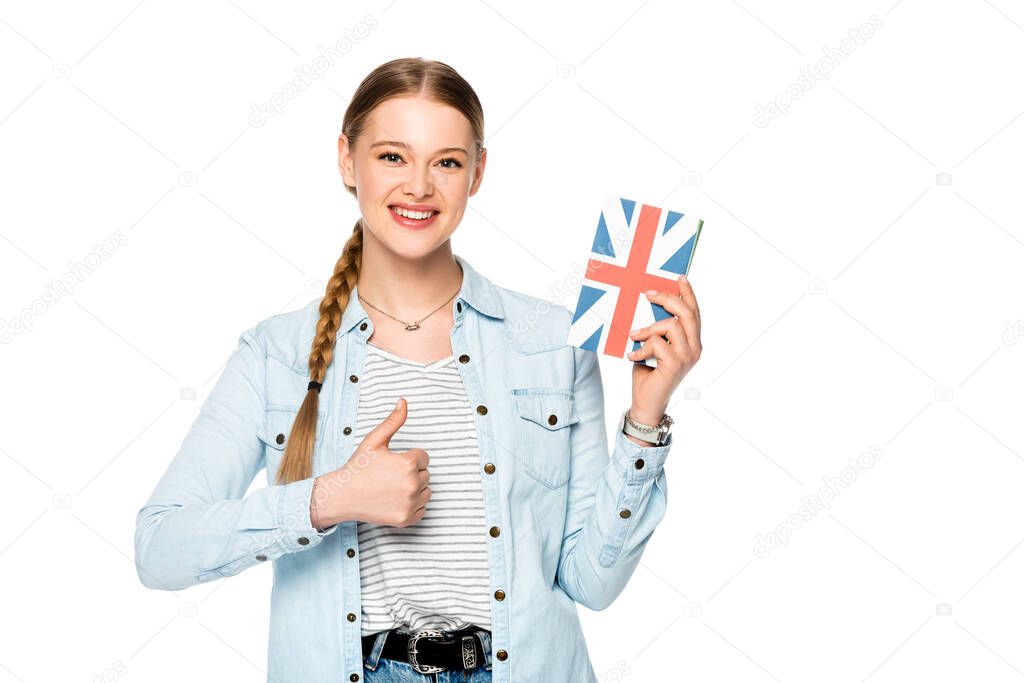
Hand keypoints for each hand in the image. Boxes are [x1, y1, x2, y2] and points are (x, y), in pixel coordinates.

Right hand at [312, 397, 430, 527]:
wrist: (343, 495)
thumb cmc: (358, 467)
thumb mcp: (375, 441)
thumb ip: (393, 421)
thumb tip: (404, 401)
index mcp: (408, 463)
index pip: (424, 457)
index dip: (408, 457)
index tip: (392, 462)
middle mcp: (412, 484)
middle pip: (425, 474)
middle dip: (411, 473)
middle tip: (389, 475)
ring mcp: (410, 503)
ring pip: (426, 491)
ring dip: (415, 489)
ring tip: (392, 487)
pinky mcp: (406, 519)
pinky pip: (422, 509)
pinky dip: (412, 505)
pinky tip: (395, 500)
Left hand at [625, 274, 701, 424]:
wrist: (646, 402)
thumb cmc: (648, 372)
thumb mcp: (654, 345)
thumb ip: (658, 329)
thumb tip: (650, 303)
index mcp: (693, 342)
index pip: (694, 312)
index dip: (688, 294)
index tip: (680, 277)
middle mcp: (695, 348)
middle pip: (686, 313)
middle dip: (667, 298)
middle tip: (648, 293)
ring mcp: (686, 357)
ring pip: (670, 325)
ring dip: (648, 328)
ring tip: (634, 337)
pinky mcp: (674, 365)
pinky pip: (656, 343)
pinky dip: (641, 347)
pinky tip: (632, 357)